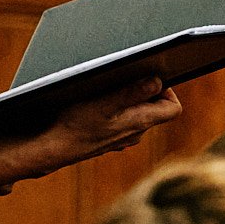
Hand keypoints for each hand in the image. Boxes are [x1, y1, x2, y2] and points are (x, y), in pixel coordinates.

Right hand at [0, 77, 182, 195]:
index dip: (167, 89)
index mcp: (140, 123)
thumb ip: (131, 93)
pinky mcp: (107, 138)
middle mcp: (135, 132)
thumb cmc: (75, 125)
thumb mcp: (103, 104)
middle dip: (144, 90)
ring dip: (127, 98)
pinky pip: (120, 119)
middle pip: (155, 107)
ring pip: (136, 113)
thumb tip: (157, 81)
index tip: (148, 74)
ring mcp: (121, 137)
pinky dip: (114, 108)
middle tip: (124, 75)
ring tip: (107, 87)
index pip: (173, 108)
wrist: (52, 148)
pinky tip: (96, 103)